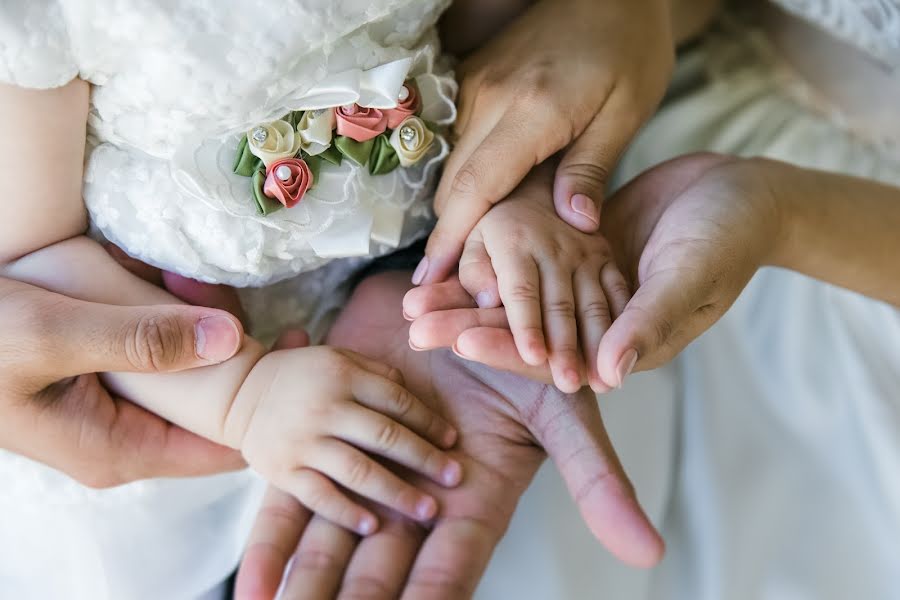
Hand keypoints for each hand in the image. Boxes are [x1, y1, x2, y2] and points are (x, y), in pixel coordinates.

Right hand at [0, 276, 245, 486]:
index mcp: (119, 450)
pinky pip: (160, 355)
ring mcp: (113, 414)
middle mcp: (122, 441)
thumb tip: (229, 340)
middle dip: (228, 348)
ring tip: (186, 281)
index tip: (283, 347)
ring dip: (196, 326)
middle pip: (213, 405)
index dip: (262, 404)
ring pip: (189, 374)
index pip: (224, 449)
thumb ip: (138, 340)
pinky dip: (168, 319)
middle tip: (217, 294)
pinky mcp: (104, 384)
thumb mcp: (52, 335)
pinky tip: (163, 283)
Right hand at [227, 345, 461, 534]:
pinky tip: (374, 525)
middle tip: (454, 477)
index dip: (429, 422)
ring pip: (358, 470)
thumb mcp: (338, 358)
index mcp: (342, 376)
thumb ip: (377, 372)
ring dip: (397, 492)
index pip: (397, 401)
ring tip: (428, 510)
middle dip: (425, 459)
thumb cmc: (301, 376)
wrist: (239, 393)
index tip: (452, 441)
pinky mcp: (283, 471)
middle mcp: (325, 408)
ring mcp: (303, 442)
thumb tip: (415, 394)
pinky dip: (347, 512)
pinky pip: (319, 495)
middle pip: (385, 437)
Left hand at [235, 271, 661, 599]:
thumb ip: (594, 480)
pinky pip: (291, 502)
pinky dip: (271, 545)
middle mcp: (413, 501)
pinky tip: (250, 587)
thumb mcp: (560, 413)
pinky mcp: (326, 443)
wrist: (455, 296)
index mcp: (469, 502)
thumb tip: (649, 553)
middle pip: (381, 574)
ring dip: (307, 591)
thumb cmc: (516, 353)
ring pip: (331, 547)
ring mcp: (365, 474)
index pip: (448, 572)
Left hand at [405, 154, 781, 387]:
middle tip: (411, 321)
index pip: (553, 354)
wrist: (745, 192)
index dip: (506, 345)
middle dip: (468, 326)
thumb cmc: (729, 235)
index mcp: (623, 343)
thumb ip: (648, 322)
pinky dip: (493, 261)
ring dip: (469, 296)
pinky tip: (453, 254)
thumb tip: (608, 374)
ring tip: (415, 292)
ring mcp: (586, 289)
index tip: (457, 336)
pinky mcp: (581, 257)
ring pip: (519, 300)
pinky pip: (530, 265)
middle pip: (523, 331)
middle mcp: (598, 325)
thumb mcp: (690, 275)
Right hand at [416, 0, 674, 283]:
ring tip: (466, 255)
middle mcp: (489, 98)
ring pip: (452, 166)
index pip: (475, 187)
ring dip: (458, 210)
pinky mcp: (474, 81)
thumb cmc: (628, 48)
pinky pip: (461, 144)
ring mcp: (476, 87)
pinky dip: (467, 180)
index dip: (450, 237)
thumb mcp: (626, 111)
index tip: (431, 277)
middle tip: (450, 283)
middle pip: (453, 183)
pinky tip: (482, 206)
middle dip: (448, 235)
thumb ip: (592, 169)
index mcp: (531, 111)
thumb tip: (574, 226)